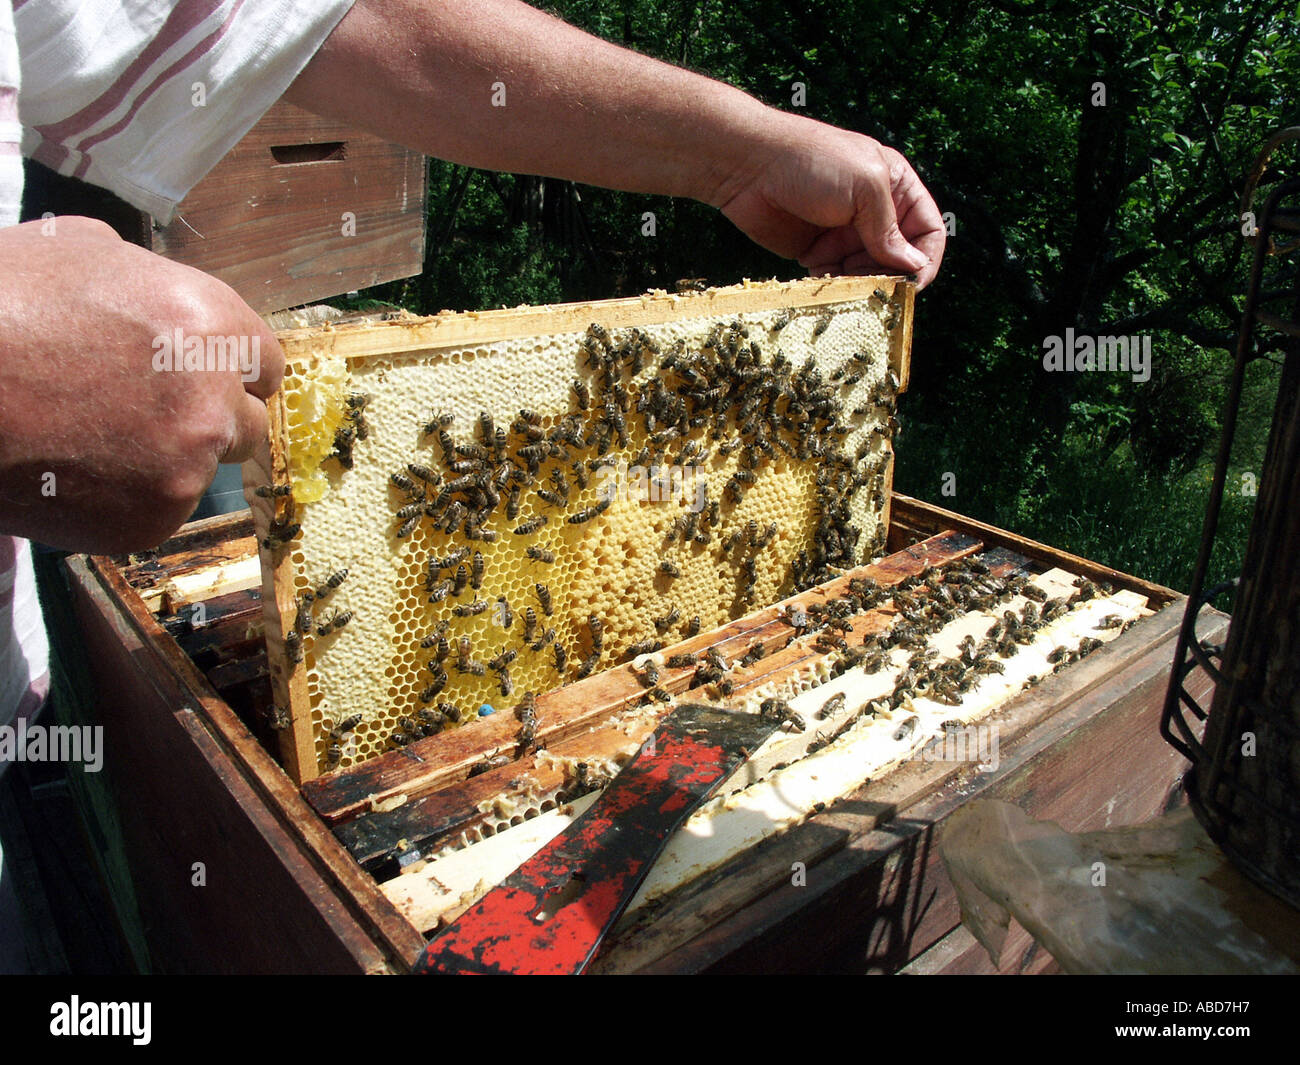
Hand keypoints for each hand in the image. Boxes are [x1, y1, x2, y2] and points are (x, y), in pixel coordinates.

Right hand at [0, 217, 284, 552]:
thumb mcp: (79, 252)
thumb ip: (147, 282)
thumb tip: (161, 295)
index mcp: (210, 326)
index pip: (265, 364)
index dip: (232, 370)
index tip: (208, 379)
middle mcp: (212, 401)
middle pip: (245, 424)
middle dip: (207, 419)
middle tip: (146, 414)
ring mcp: (183, 468)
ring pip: (198, 470)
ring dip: (163, 460)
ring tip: (88, 438)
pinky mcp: (147, 521)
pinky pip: (154, 511)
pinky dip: (122, 499)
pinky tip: (69, 471)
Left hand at [715, 115, 945, 289]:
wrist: (749, 167)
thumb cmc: (812, 162)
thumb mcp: (865, 186)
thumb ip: (889, 229)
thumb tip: (914, 267)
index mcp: (895, 187)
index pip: (928, 230)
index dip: (925, 259)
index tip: (914, 283)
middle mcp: (874, 212)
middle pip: (899, 258)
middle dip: (891, 276)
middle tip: (876, 289)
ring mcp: (845, 234)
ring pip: (869, 273)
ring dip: (863, 285)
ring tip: (849, 285)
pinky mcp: (817, 252)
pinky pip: (838, 279)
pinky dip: (837, 286)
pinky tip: (825, 280)